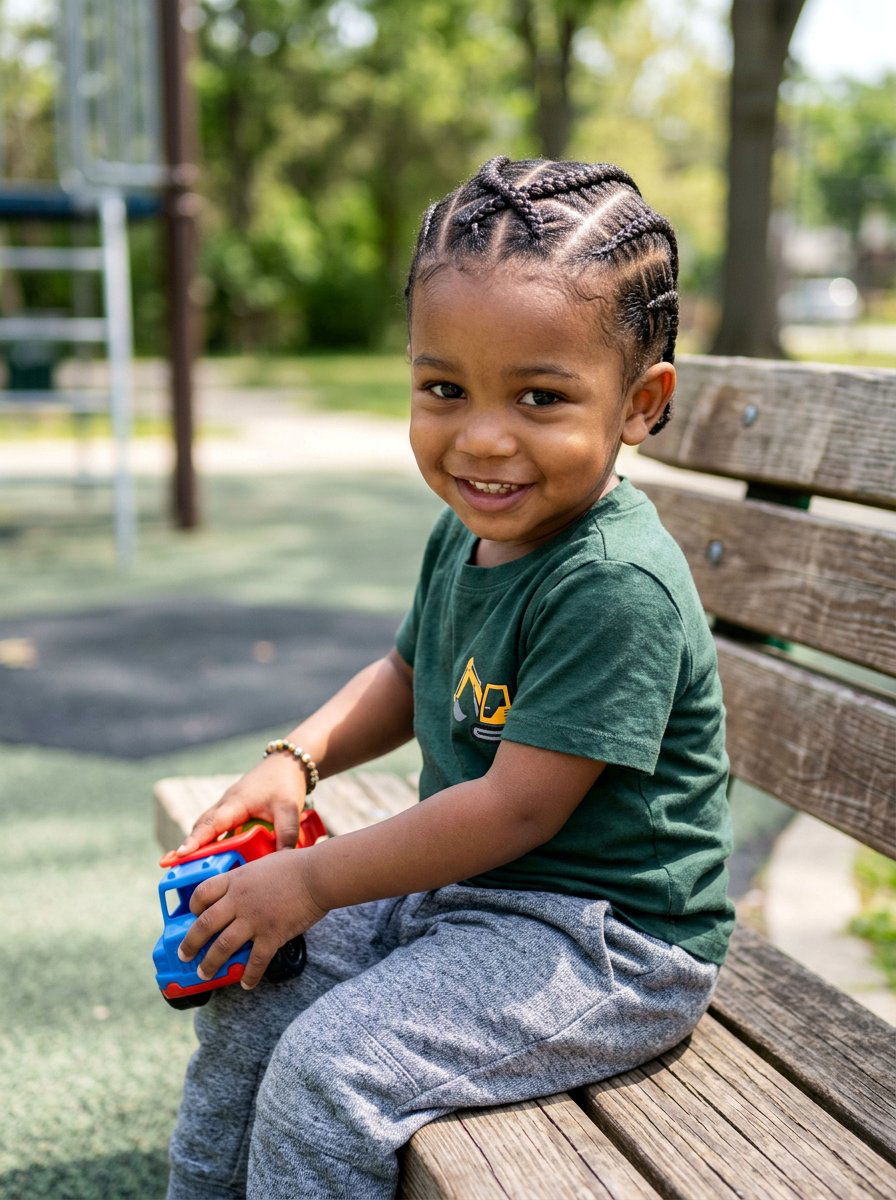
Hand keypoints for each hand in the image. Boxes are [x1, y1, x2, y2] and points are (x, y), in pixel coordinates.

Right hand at [176, 754, 307, 854]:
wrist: (286, 763)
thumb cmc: (284, 782)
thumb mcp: (289, 808)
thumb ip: (287, 833)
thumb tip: (282, 859)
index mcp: (234, 803)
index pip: (211, 824)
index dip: (196, 841)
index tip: (180, 855)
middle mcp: (224, 806)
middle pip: (201, 828)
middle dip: (188, 847)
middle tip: (172, 867)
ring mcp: (226, 809)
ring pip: (205, 828)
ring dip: (196, 846)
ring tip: (184, 869)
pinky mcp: (231, 813)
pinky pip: (214, 829)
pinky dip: (208, 842)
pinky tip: (209, 859)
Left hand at [177, 849, 327, 988]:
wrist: (318, 875)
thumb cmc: (296, 866)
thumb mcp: (263, 864)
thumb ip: (249, 878)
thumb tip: (245, 884)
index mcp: (236, 881)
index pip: (202, 894)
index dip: (193, 907)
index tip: (192, 916)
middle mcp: (239, 901)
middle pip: (204, 925)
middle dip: (190, 943)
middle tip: (184, 955)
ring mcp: (254, 919)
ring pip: (222, 946)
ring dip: (210, 963)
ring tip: (204, 973)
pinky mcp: (271, 935)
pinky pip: (256, 961)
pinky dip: (249, 975)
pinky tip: (246, 984)